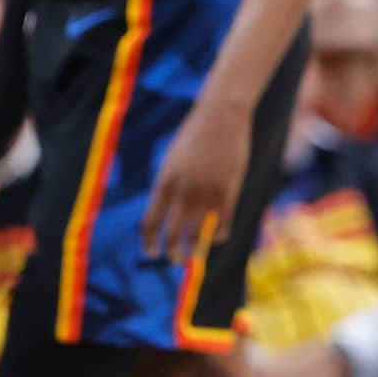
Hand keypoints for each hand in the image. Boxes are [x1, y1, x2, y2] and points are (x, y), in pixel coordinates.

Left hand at [144, 92, 248, 262]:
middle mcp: (183, 192)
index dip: (149, 242)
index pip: (149, 223)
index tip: (151, 252)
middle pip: (172, 235)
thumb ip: (170, 187)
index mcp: (164, 183)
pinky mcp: (228, 192)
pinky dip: (221, 235)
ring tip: (195, 255)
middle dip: (172, 253)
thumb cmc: (195, 136)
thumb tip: (168, 214)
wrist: (221, 116)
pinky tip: (219, 237)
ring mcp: (206, 193)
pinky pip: (223, 224)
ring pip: (198, 235)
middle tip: (176, 260)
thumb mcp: (173, 161)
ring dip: (195, 249)